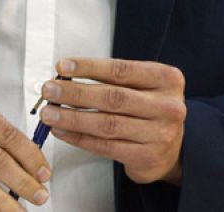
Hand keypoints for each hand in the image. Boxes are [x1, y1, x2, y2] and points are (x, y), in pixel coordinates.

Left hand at [42, 58, 186, 184]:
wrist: (173, 150)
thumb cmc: (150, 110)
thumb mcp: (144, 87)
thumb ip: (114, 80)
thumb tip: (67, 76)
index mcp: (168, 79)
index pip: (122, 70)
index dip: (89, 67)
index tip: (63, 66)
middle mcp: (168, 106)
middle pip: (113, 97)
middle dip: (76, 93)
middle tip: (50, 90)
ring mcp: (159, 134)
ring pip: (107, 124)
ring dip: (73, 117)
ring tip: (50, 112)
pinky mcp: (146, 157)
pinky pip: (105, 146)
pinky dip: (79, 138)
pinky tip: (63, 130)